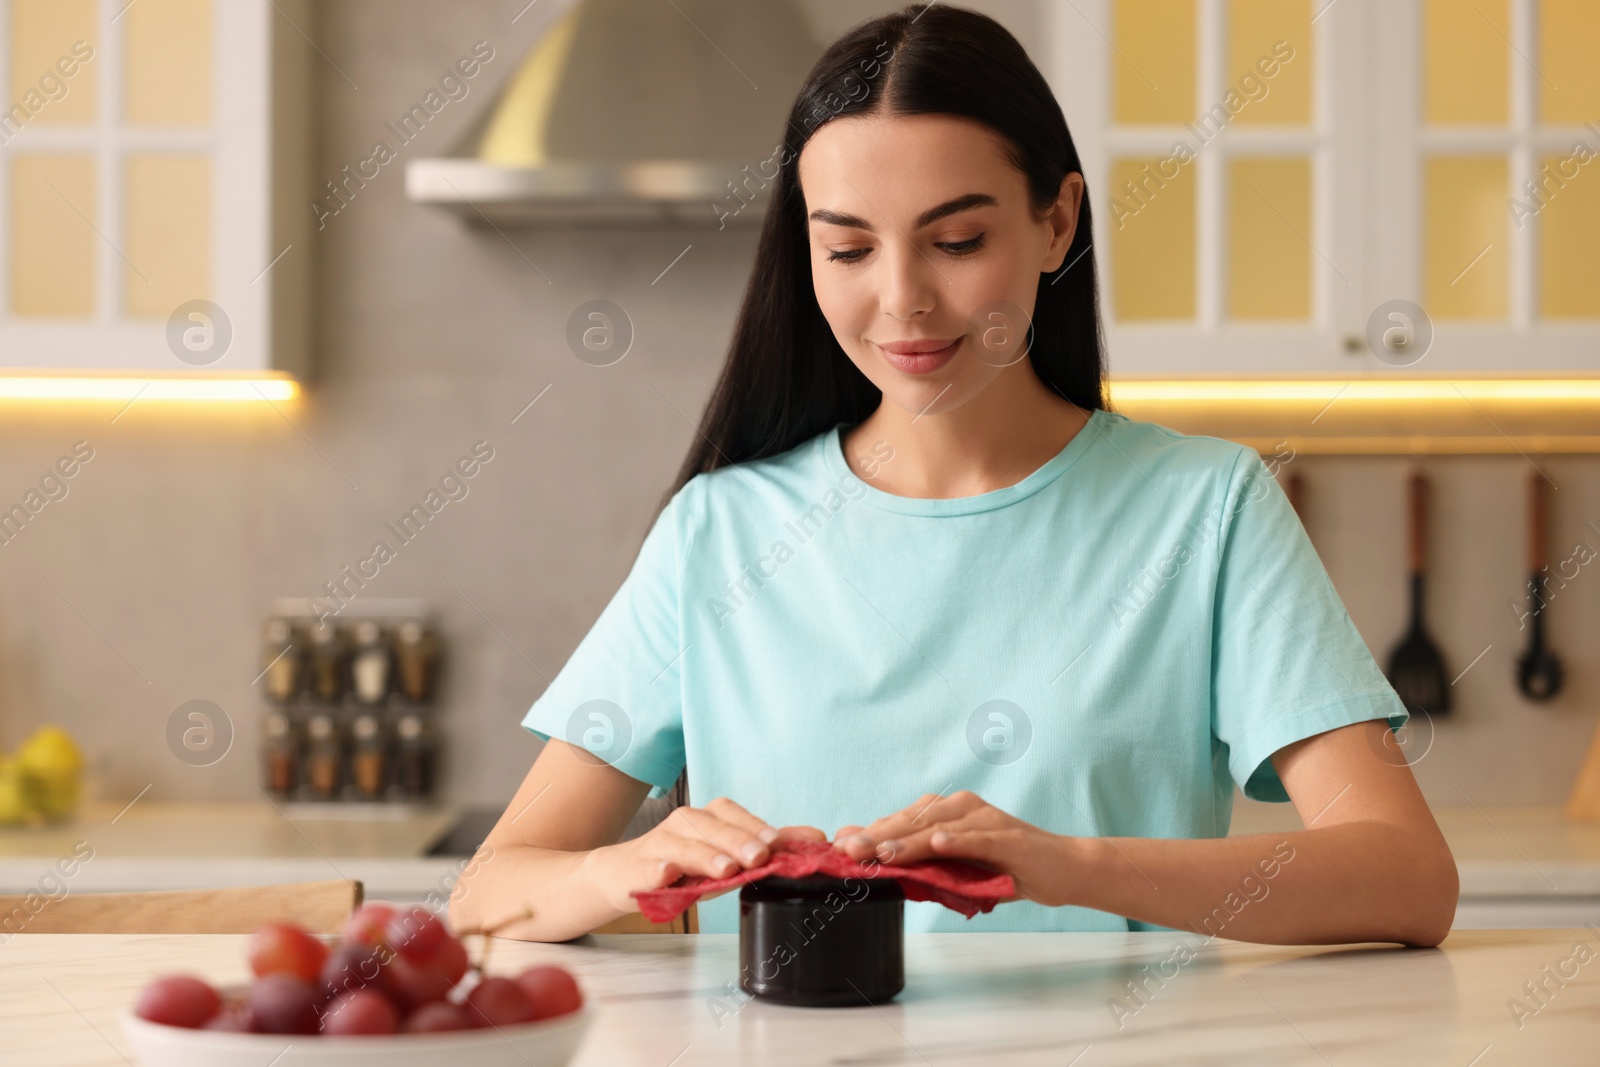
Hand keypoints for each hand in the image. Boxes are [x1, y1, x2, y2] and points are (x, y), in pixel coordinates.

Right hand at [583, 797, 825, 913]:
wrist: (621, 876)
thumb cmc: (681, 867)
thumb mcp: (724, 859)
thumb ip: (762, 851)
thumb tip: (814, 841)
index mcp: (710, 819)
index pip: (738, 817)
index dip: (761, 828)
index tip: (784, 842)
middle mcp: (686, 823)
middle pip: (715, 827)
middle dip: (740, 841)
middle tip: (761, 857)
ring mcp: (661, 843)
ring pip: (685, 844)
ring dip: (706, 855)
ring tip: (725, 870)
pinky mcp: (638, 867)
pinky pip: (649, 866)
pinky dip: (659, 870)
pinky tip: (666, 875)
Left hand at [834, 791, 1072, 906]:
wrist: (1061, 869)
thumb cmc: (1007, 868)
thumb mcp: (959, 871)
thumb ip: (926, 868)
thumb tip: (884, 870)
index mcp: (947, 813)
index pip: (901, 822)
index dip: (870, 833)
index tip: (838, 845)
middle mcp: (963, 808)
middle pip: (912, 821)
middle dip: (878, 836)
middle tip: (848, 850)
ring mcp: (986, 820)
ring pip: (938, 827)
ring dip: (908, 840)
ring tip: (881, 852)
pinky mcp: (1009, 836)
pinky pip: (978, 837)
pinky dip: (958, 839)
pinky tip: (938, 843)